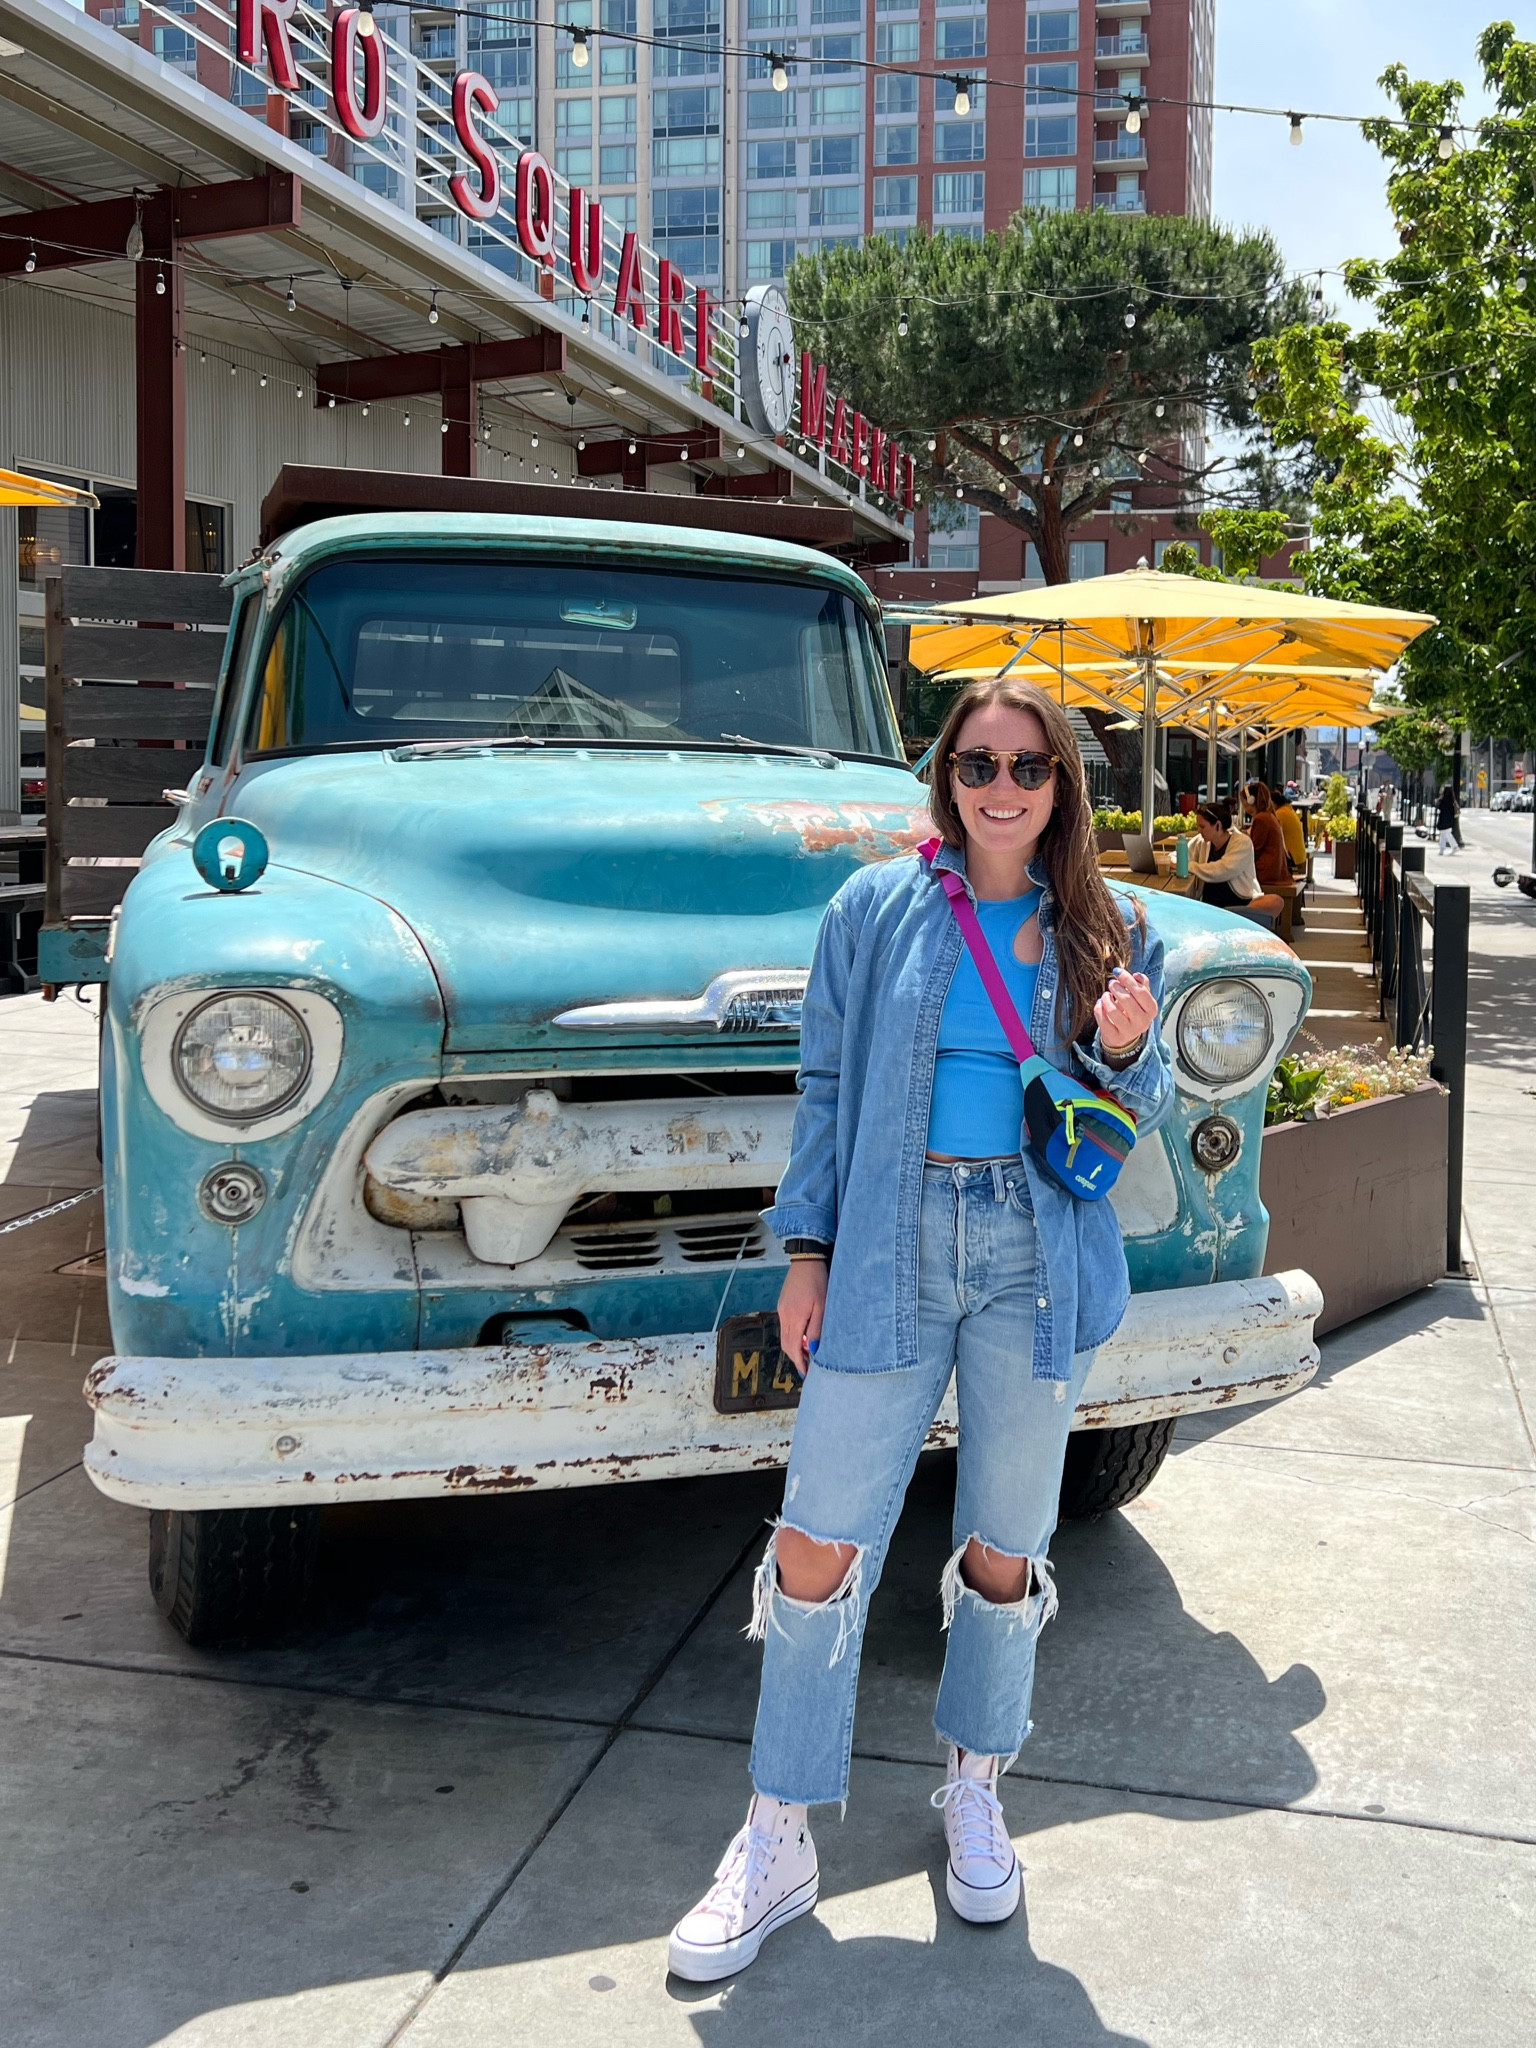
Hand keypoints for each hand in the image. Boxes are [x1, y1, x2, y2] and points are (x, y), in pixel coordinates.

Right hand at [777, 1259, 826, 1373]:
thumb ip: (817, 1330)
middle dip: (797, 1358)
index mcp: (794, 1317)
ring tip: (810, 1351)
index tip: (807, 1373)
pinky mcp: (782, 1305)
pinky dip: (793, 1335)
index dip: (800, 1363)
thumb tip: (814, 1350)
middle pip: (786, 1345)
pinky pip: (786, 1326)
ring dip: (795, 1347)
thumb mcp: (822, 1307)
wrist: (807, 1260)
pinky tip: (805, 1334)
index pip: (794, 1348)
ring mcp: (781, 1309)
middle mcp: (784, 1315)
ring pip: (785, 1336)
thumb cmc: (818, 1281)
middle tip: (809, 1365)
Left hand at [1095, 966, 1158, 1050]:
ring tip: (1106, 995)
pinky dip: (1099, 1008)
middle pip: (1126, 1000)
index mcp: (1151, 1010)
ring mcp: (1129, 1031)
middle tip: (1111, 983)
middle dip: (1116, 988)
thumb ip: (1141, 985)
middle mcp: (1143, 1022)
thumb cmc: (1133, 1011)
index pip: (1140, 992)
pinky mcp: (1115, 1037)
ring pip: (1112, 1010)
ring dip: (1106, 998)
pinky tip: (1100, 1004)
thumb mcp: (1140, 998)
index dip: (1127, 979)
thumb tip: (1137, 975)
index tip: (1117, 972)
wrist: (1125, 1035)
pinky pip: (1103, 1020)